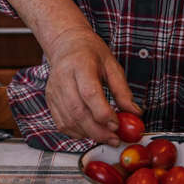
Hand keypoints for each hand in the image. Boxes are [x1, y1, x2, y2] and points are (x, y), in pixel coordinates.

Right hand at [45, 28, 141, 145]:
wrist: (66, 45)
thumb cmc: (89, 52)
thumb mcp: (111, 65)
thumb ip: (122, 90)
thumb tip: (134, 113)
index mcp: (80, 65)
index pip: (89, 93)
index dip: (103, 113)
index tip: (116, 124)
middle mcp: (63, 78)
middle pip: (77, 111)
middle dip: (97, 131)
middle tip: (114, 138)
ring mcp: (54, 91)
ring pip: (68, 121)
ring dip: (88, 134)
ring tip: (105, 137)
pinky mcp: (50, 101)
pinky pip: (62, 124)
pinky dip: (77, 133)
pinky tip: (89, 132)